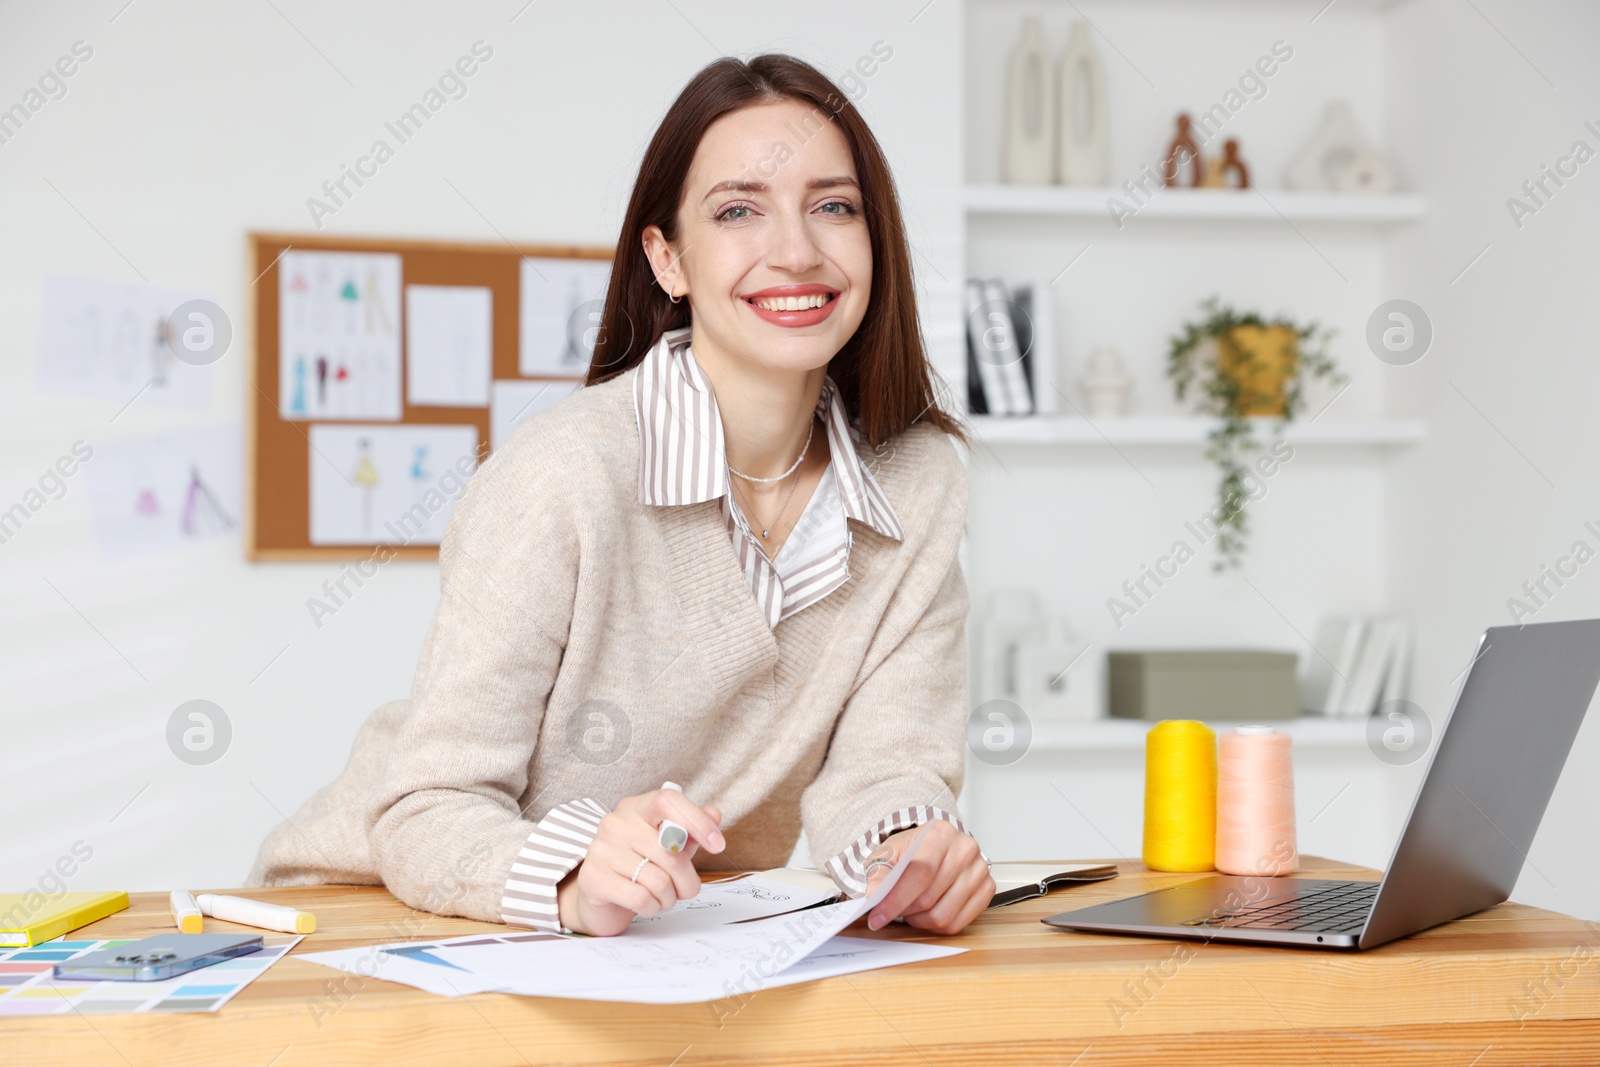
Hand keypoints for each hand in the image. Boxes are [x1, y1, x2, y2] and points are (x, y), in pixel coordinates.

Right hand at [557, 787, 723, 936]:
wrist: (599, 894)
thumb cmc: (638, 865)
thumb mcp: (668, 845)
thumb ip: (690, 830)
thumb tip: (714, 814)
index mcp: (636, 807)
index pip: (668, 801)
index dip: (697, 821)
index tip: (718, 845)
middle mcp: (616, 823)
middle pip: (670, 852)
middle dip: (687, 880)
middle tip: (686, 889)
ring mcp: (601, 849)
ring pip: (658, 880)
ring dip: (669, 897)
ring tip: (663, 896)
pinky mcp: (593, 877)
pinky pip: (640, 897)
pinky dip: (652, 907)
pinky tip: (647, 904)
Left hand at [861, 821, 993, 935]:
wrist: (934, 847)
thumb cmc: (913, 850)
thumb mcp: (889, 853)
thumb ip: (879, 872)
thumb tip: (874, 894)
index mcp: (940, 833)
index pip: (920, 871)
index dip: (896, 898)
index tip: (877, 915)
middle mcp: (965, 849)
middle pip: (929, 897)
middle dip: (904, 910)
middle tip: (891, 910)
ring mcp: (979, 870)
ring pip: (943, 915)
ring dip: (919, 920)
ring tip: (910, 909)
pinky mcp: (986, 889)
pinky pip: (957, 923)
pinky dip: (936, 925)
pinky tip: (926, 912)